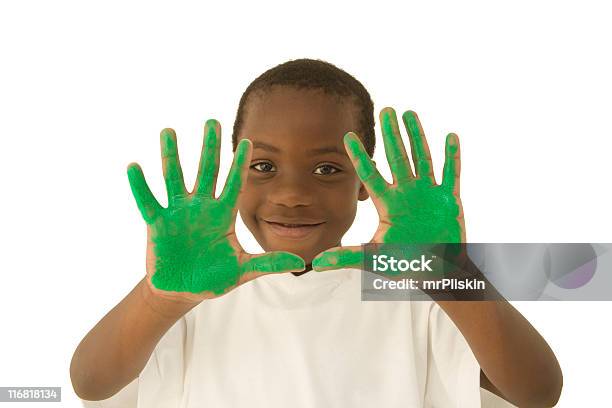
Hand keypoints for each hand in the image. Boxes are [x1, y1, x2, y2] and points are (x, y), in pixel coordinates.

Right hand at [127, 120, 304, 302]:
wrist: (183, 291)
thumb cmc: (214, 277)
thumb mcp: (243, 270)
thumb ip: (268, 263)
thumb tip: (300, 263)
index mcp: (222, 215)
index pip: (234, 184)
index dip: (241, 164)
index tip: (249, 141)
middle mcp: (201, 207)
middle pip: (206, 171)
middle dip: (210, 147)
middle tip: (213, 122)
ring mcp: (178, 212)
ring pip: (174, 178)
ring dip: (171, 155)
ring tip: (169, 131)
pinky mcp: (157, 223)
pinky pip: (147, 201)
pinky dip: (140, 185)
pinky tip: (134, 166)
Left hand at [312, 108, 463, 271]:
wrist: (437, 272)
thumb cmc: (406, 265)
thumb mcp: (374, 259)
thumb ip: (346, 257)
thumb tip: (315, 263)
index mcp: (388, 204)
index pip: (370, 175)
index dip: (360, 156)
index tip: (347, 136)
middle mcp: (407, 193)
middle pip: (398, 157)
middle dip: (392, 134)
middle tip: (385, 110)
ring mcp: (428, 194)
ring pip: (422, 158)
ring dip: (418, 136)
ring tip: (410, 114)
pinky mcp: (449, 199)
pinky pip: (452, 174)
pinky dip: (452, 156)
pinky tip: (450, 136)